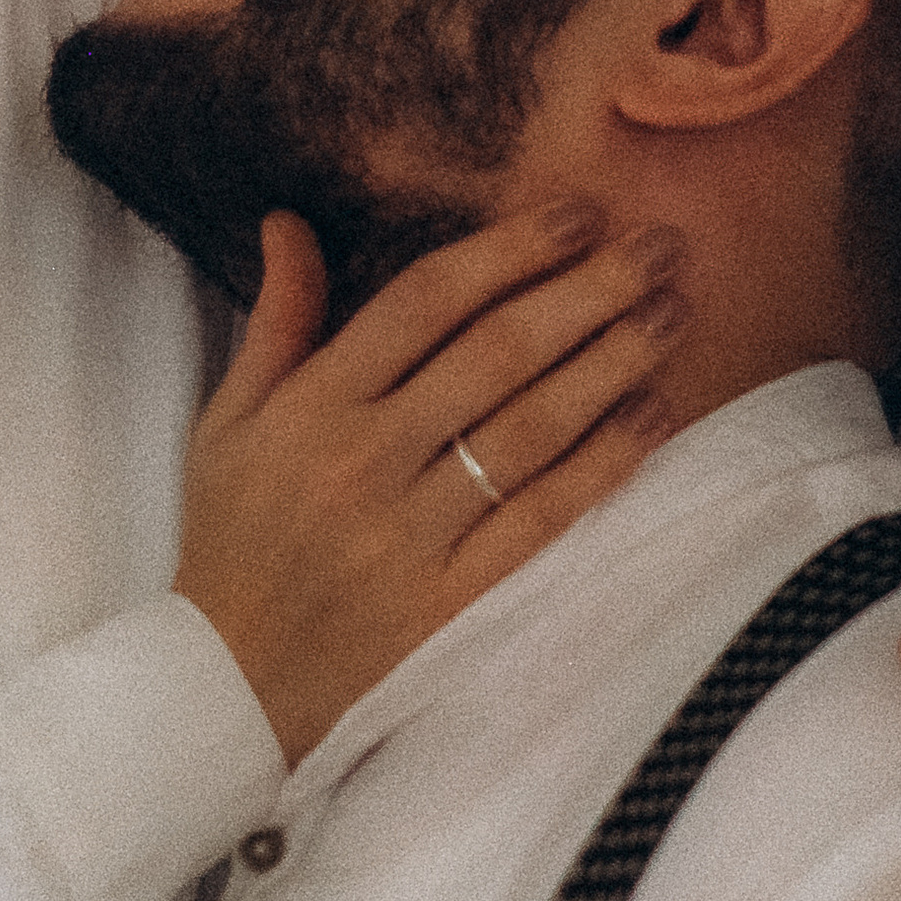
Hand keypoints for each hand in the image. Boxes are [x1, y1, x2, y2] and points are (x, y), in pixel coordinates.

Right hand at [174, 202, 682, 763]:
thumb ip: (274, 319)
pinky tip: (652, 417)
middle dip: (588, 291)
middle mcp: (364, 460)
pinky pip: (539, 520)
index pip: (423, 302)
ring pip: (530, 431)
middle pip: (496, 355)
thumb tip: (288, 221)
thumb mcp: (228, 421)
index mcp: (312, 405)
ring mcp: (410, 535)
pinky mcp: (447, 603)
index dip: (507, 250)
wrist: (226, 688)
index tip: (575, 213)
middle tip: (660, 246)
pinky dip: (602, 466)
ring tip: (674, 314)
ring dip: (612, 364)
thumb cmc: (230, 538)